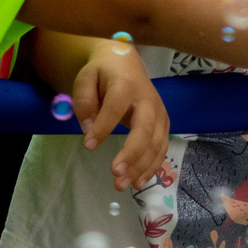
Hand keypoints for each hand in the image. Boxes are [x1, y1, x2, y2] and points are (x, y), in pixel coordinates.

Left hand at [71, 39, 170, 190]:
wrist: (126, 62)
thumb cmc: (103, 72)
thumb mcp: (86, 78)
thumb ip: (84, 101)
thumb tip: (88, 130)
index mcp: (125, 85)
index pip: (115, 107)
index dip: (103, 127)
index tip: (88, 146)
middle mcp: (148, 99)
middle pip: (145, 128)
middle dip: (132, 153)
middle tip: (115, 173)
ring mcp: (160, 112)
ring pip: (157, 143)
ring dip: (142, 166)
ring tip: (123, 185)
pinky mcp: (163, 124)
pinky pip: (161, 148)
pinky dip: (152, 167)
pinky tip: (138, 182)